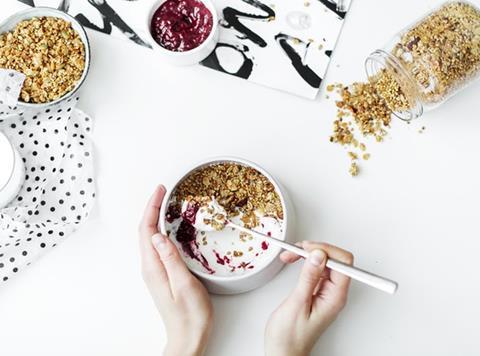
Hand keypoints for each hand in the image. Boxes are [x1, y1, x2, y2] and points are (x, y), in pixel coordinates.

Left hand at [139, 185, 212, 355]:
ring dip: (155, 218)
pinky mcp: (162, 274)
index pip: (147, 230)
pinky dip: (161, 230)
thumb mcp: (184, 284)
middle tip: (162, 191)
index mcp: (153, 267)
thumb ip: (171, 259)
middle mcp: (150, 267)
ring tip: (165, 203)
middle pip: (145, 231)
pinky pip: (157, 246)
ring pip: (150, 238)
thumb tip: (158, 235)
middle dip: (151, 208)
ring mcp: (155, 271)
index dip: (151, 208)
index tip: (160, 190)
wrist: (188, 337)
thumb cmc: (190, 315)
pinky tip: (169, 228)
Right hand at [265, 241, 353, 355]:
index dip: (326, 250)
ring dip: (308, 254)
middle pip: (335, 259)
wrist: (283, 352)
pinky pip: (317, 269)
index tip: (307, 249)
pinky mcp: (318, 291)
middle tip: (296, 250)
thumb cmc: (290, 337)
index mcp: (335, 297)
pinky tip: (294, 261)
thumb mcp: (297, 304)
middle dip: (315, 250)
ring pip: (325, 262)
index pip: (344, 263)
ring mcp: (327, 292)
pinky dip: (305, 262)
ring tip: (291, 255)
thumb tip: (318, 255)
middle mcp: (334, 293)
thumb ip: (309, 278)